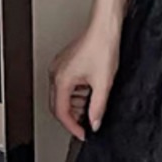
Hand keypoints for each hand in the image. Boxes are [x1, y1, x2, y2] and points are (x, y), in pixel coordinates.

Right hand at [48, 20, 120, 139]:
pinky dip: (76, 93)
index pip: (61, 112)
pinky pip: (66, 85)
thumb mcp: (103, 83)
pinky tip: (89, 93)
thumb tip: (94, 123)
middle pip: (58, 105)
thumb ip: (98, 107)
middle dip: (72, 117)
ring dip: (75, 105)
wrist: (105, 28)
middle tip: (86, 124)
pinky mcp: (65, 63)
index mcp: (62, 79)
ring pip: (62, 95)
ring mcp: (59, 67)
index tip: (82, 134)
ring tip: (91, 106)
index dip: (72, 127)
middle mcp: (56, 73)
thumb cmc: (102, 47)